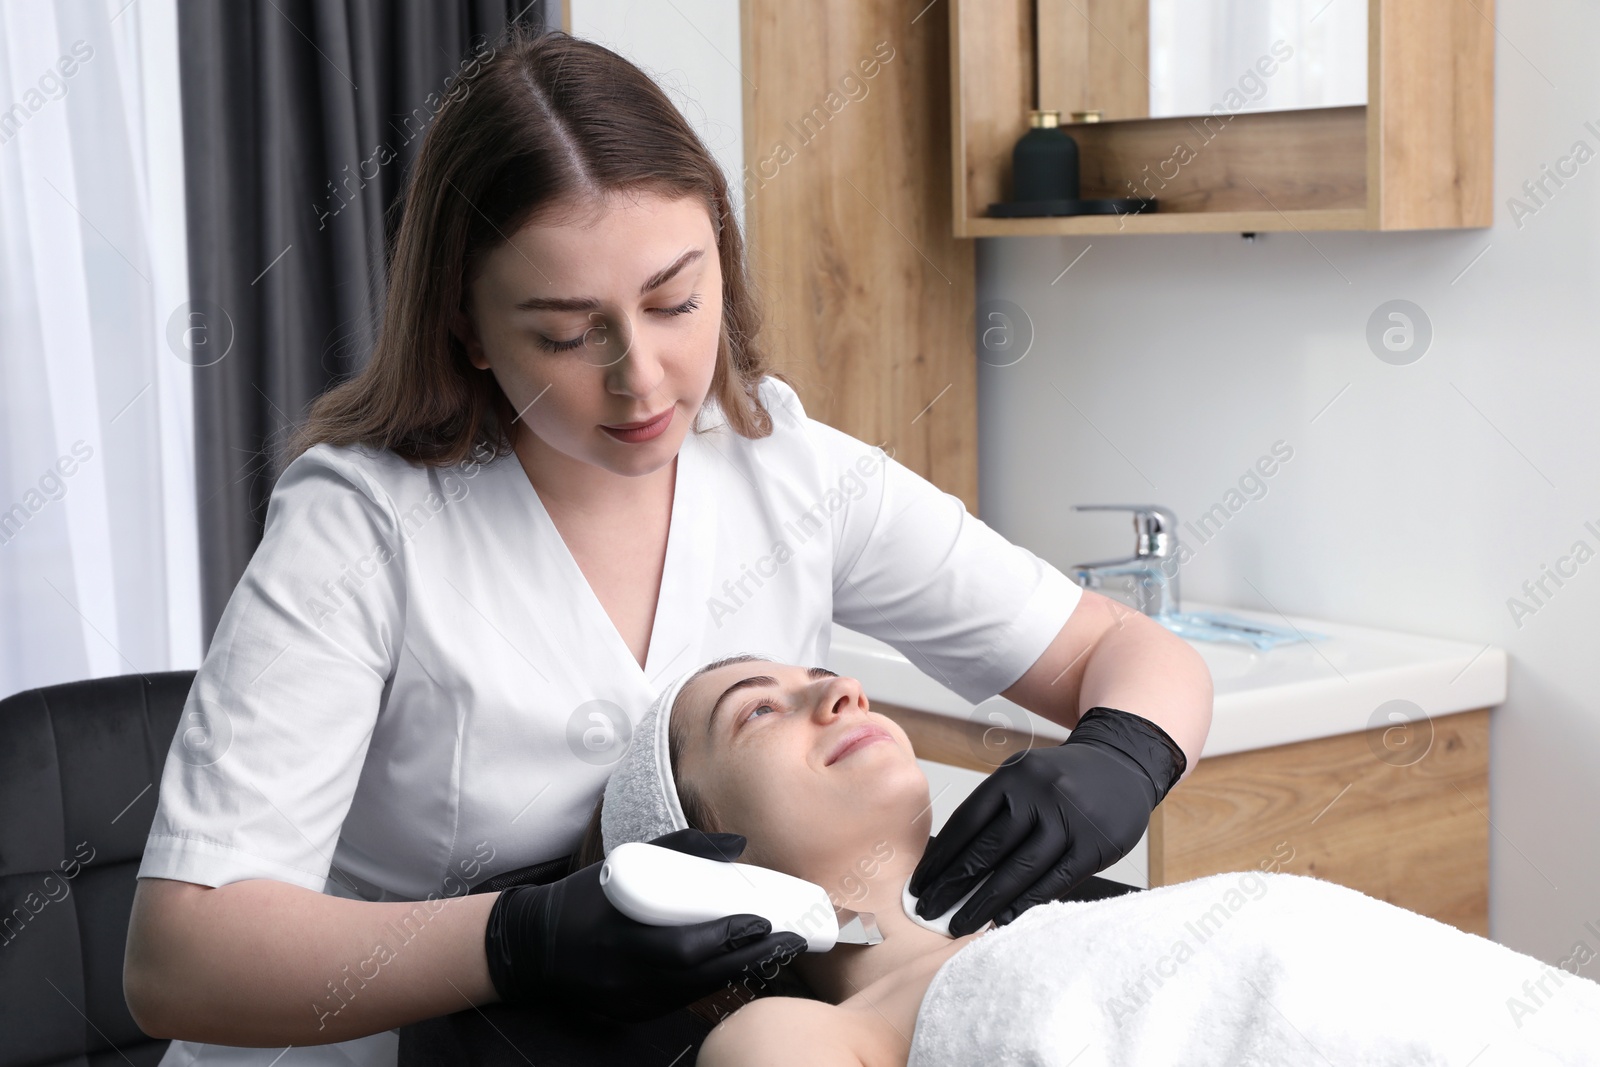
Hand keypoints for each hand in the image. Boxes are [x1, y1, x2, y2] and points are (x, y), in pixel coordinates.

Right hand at [483, 828, 807, 1021]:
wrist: (534, 947)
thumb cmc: (583, 899)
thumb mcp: (626, 862)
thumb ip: (682, 850)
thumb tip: (738, 845)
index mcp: (626, 937)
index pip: (691, 946)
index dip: (732, 936)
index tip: (765, 920)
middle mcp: (630, 977)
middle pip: (705, 974)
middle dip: (753, 956)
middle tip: (791, 939)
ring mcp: (632, 1001)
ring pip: (700, 992)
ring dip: (739, 971)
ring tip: (774, 950)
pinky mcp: (633, 1014)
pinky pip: (683, 1001)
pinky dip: (712, 982)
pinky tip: (735, 966)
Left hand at [908, 706, 1186, 936]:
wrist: (1122, 765)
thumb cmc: (1061, 780)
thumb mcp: (1024, 776)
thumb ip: (995, 810)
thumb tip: (952, 863)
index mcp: (1013, 775)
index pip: (967, 822)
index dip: (940, 858)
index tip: (919, 885)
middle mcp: (1039, 794)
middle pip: (987, 849)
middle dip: (952, 885)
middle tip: (926, 911)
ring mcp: (1069, 820)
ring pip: (1018, 870)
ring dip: (983, 902)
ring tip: (957, 924)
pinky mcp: (1094, 845)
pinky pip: (1053, 881)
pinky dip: (1025, 903)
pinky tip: (1002, 919)